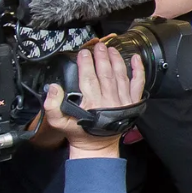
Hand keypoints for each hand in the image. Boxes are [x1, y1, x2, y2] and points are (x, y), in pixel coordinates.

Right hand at [43, 44, 145, 159]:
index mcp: (92, 103)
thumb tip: (54, 87)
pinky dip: (139, 71)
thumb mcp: (58, 122)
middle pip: (106, 73)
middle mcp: (109, 100)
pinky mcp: (133, 103)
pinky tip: (136, 58)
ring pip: (121, 75)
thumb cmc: (78, 132)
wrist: (97, 147)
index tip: (83, 53)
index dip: (86, 64)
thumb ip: (52, 105)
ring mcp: (123, 101)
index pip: (89, 78)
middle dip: (102, 57)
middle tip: (98, 46)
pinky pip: (138, 84)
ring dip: (116, 60)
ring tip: (111, 48)